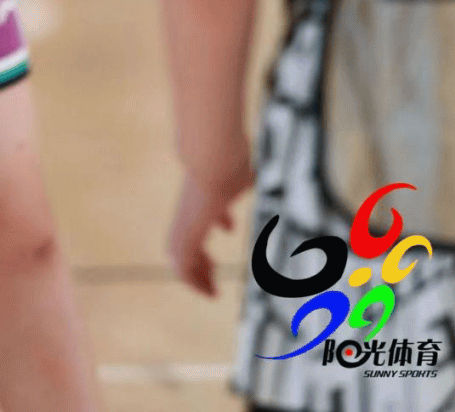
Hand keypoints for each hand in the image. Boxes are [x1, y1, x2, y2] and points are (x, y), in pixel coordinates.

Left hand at [166, 149, 255, 297]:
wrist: (211, 162)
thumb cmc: (231, 164)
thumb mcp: (243, 173)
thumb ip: (251, 176)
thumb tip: (274, 171)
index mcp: (205, 193)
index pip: (206, 210)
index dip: (219, 219)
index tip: (230, 227)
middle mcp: (190, 211)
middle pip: (184, 238)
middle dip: (199, 258)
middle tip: (214, 271)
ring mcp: (184, 224)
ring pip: (180, 256)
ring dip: (196, 275)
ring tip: (212, 289)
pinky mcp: (186, 235)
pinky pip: (184, 267)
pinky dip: (194, 282)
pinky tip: (211, 291)